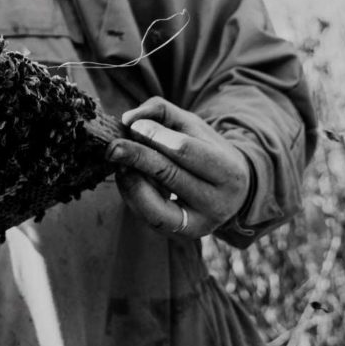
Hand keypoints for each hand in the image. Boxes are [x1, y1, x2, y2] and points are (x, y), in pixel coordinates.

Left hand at [107, 97, 250, 237]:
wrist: (233, 191)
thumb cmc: (206, 150)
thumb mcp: (192, 125)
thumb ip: (161, 111)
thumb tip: (128, 119)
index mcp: (227, 169)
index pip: (183, 149)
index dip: (153, 135)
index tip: (132, 125)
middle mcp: (218, 201)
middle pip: (168, 174)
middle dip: (135, 156)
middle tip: (111, 146)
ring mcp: (201, 223)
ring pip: (156, 205)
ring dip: (130, 181)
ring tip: (118, 163)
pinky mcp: (183, 235)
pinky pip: (150, 218)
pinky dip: (133, 197)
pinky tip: (126, 178)